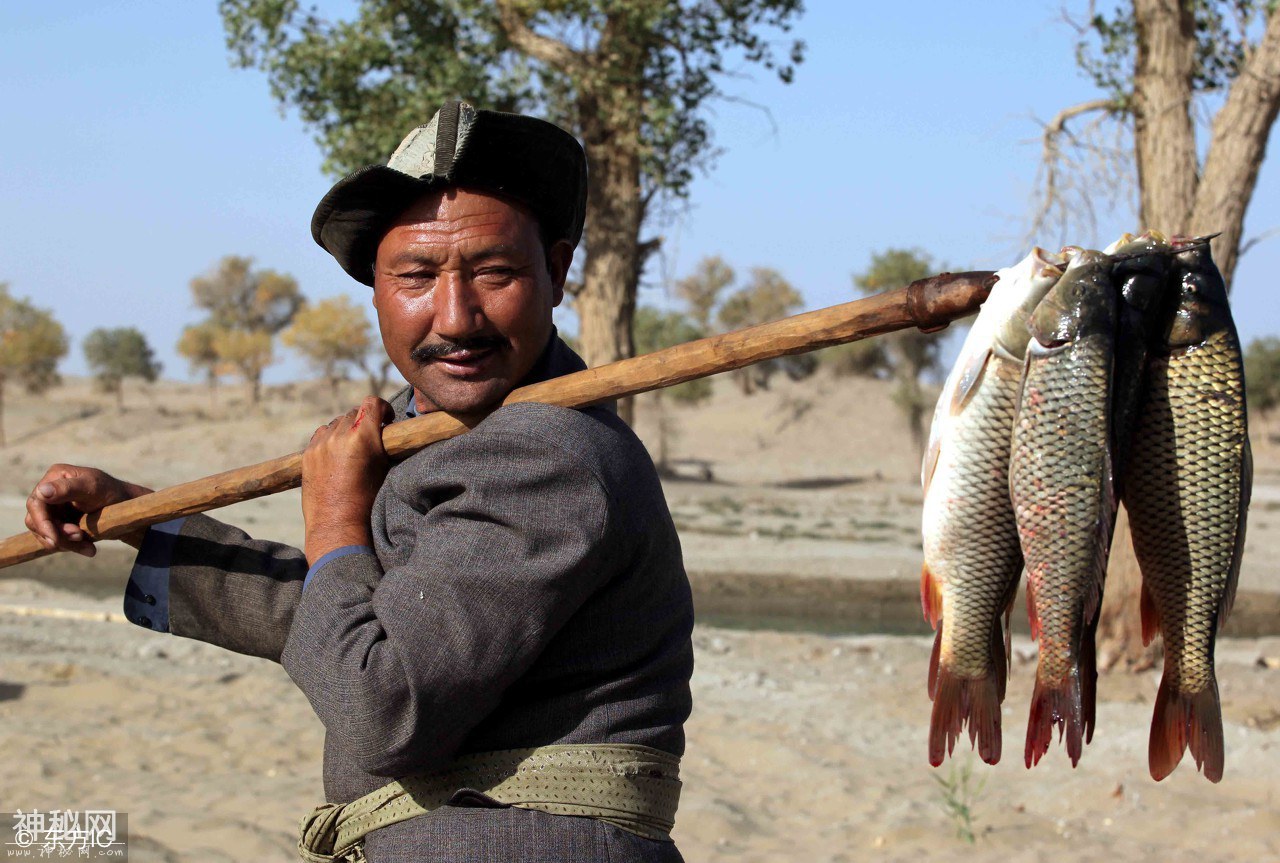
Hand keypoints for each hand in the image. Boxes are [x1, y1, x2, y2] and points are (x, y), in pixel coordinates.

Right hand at [24, 465, 152, 556]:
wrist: (128, 506)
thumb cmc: (112, 492)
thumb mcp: (93, 488)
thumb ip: (68, 488)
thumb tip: (41, 491)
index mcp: (55, 477)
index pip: (36, 503)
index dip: (42, 523)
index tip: (54, 538)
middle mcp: (50, 492)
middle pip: (37, 521)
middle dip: (58, 535)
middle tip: (81, 538)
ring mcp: (54, 508)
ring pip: (46, 534)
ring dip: (66, 543)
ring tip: (89, 547)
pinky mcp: (60, 522)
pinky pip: (56, 539)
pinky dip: (72, 546)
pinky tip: (90, 548)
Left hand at [303, 396, 393, 564]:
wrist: (337, 525)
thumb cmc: (368, 501)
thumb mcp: (384, 468)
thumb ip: (382, 443)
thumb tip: (386, 430)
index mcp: (363, 436)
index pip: (372, 403)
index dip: (383, 409)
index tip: (387, 420)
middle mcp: (339, 435)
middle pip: (355, 412)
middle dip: (365, 421)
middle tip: (371, 438)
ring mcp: (320, 444)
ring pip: (337, 422)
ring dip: (346, 429)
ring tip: (352, 448)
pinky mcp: (307, 453)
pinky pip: (321, 434)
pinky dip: (330, 438)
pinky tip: (336, 454)